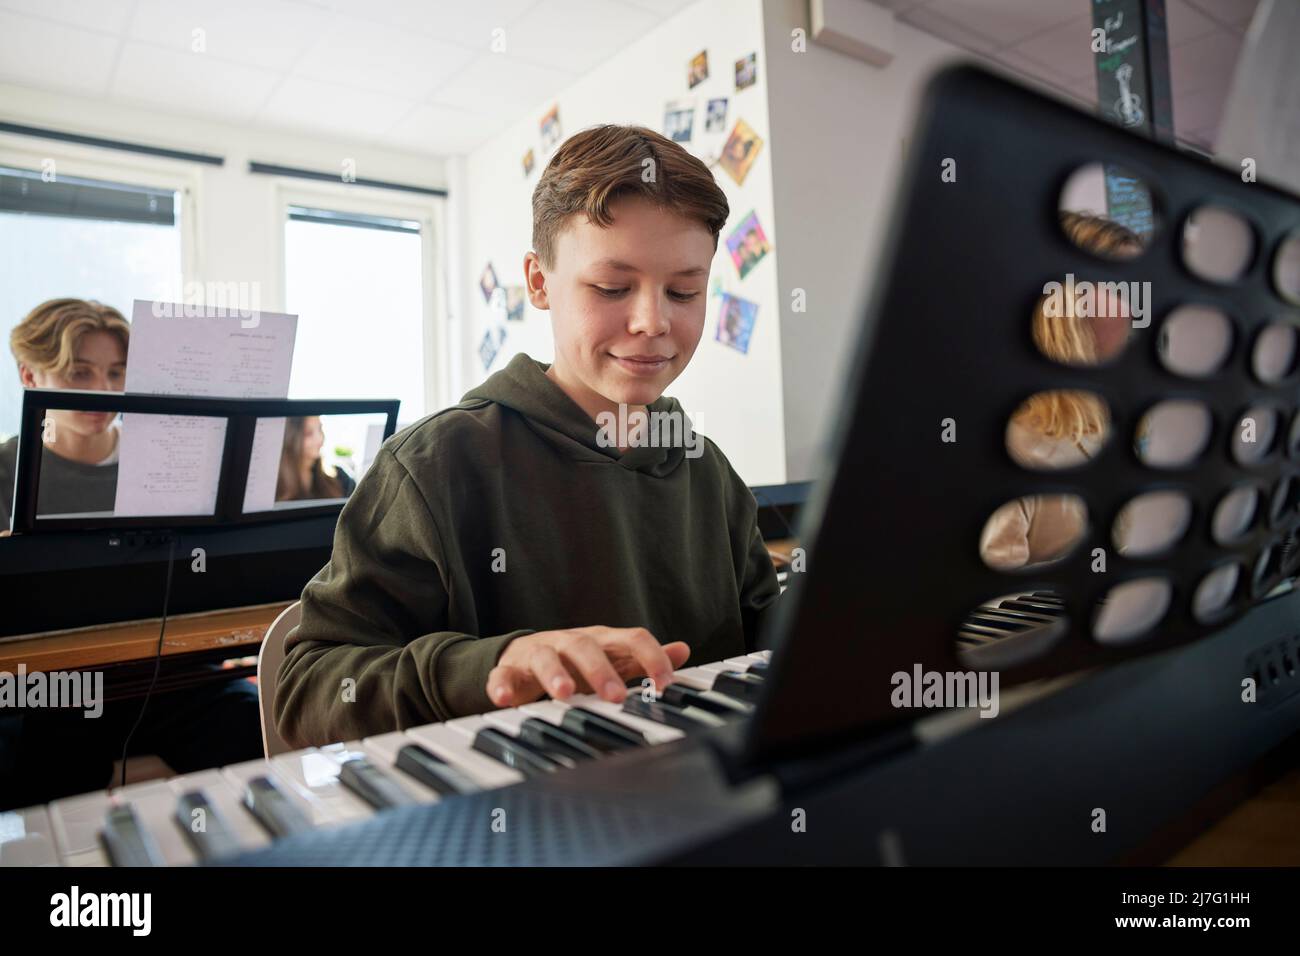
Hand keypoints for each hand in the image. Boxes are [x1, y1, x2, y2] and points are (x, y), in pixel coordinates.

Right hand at [487, 626, 689, 708]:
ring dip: (556, 674)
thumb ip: (643, 658)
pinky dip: (501, 685)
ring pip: (546, 657)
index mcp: (600, 640)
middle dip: (602, 670)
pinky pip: (503, 674)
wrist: (522, 656)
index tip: (665, 683)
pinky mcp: (510, 669)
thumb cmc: (574, 662)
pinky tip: (504, 699)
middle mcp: (570, 642)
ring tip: (565, 694)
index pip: (630, 638)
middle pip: (586, 646)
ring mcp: (538, 653)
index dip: (650, 657)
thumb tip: (683, 650)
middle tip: (615, 696)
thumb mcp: (612, 658)